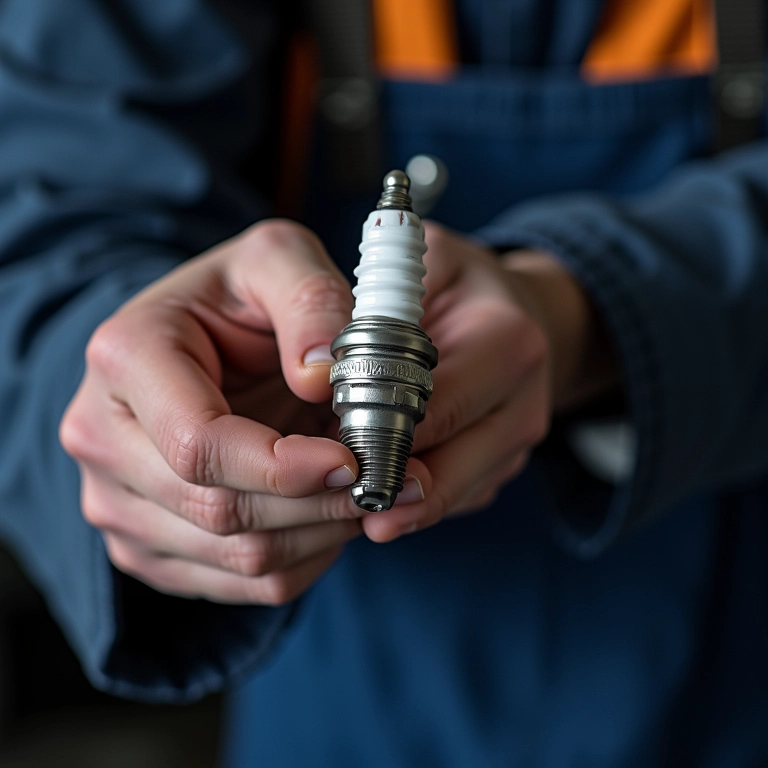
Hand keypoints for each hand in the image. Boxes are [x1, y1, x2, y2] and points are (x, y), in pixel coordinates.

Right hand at [59, 221, 428, 603]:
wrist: (199, 337)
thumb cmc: (240, 296)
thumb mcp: (280, 258)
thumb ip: (309, 297)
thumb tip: (322, 376)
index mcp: (125, 359)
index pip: (200, 445)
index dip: (285, 466)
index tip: (354, 460)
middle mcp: (101, 438)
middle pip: (219, 511)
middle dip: (318, 504)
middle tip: (387, 478)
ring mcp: (115, 501)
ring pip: (236, 558)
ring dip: (320, 533)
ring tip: (366, 491)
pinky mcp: (147, 543)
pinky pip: (238, 584)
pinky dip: (302, 560)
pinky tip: (330, 516)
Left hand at [361, 223, 617, 543]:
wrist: (510, 306)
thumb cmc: (451, 279)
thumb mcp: (411, 258)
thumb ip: (368, 298)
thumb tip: (315, 369)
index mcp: (507, 340)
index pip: (436, 407)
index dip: (379, 432)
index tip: (329, 452)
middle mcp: (524, 397)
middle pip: (451, 465)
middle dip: (390, 483)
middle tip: (337, 500)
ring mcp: (517, 436)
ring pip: (456, 492)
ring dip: (403, 505)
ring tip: (352, 512)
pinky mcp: (504, 460)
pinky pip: (461, 496)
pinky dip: (420, 502)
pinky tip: (382, 499)